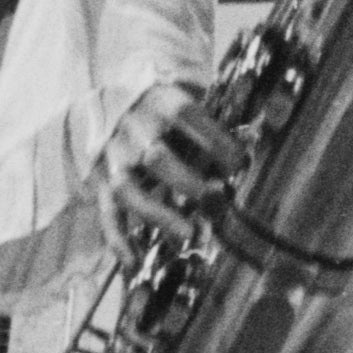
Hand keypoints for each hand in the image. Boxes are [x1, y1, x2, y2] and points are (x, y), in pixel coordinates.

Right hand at [96, 78, 246, 238]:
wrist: (97, 102)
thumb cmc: (158, 103)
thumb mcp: (182, 90)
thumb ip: (213, 107)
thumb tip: (255, 134)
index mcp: (159, 102)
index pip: (186, 117)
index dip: (215, 140)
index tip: (240, 162)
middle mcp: (132, 130)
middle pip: (155, 158)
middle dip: (187, 182)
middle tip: (217, 198)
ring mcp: (112, 158)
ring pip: (127, 190)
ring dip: (158, 214)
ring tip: (189, 235)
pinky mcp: (97, 182)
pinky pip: (105, 212)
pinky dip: (117, 239)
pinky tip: (134, 261)